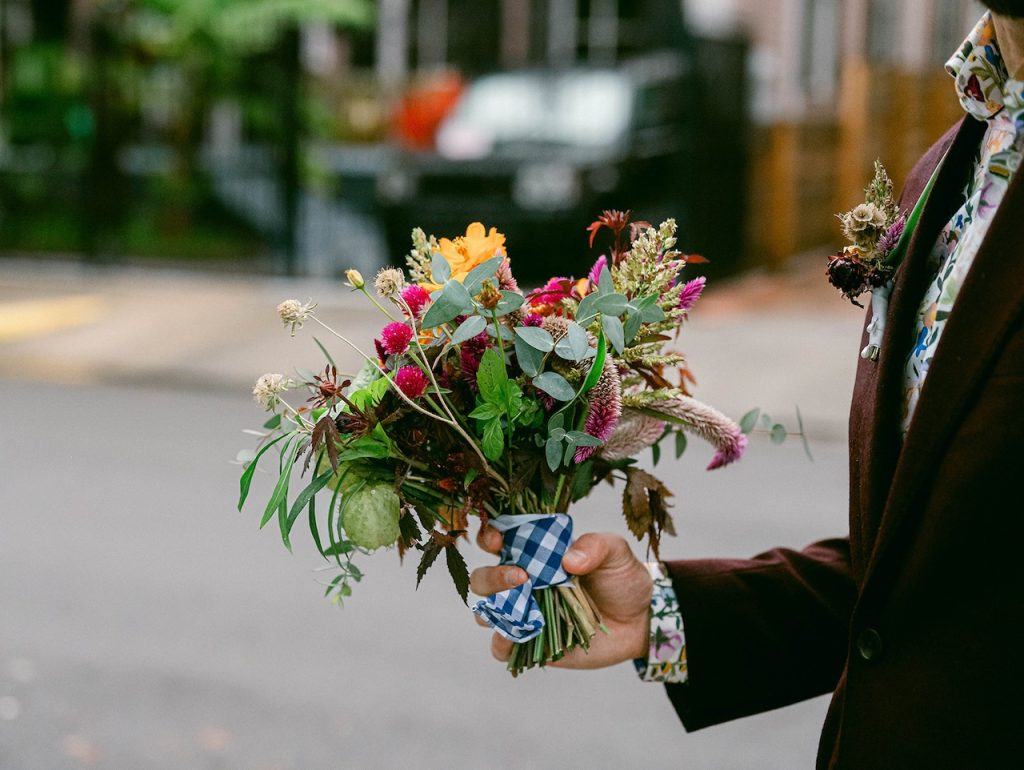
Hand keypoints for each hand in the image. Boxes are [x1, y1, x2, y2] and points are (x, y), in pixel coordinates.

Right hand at [471, 526, 652, 668]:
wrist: (639, 620)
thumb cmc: (622, 579)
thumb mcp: (615, 553)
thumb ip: (595, 546)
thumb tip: (567, 560)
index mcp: (535, 553)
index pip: (498, 540)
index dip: (489, 538)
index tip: (497, 541)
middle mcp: (523, 582)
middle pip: (482, 579)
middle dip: (491, 577)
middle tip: (521, 577)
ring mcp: (524, 614)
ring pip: (485, 613)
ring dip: (492, 610)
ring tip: (520, 608)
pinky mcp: (531, 643)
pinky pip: (502, 647)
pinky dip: (502, 643)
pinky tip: (517, 636)